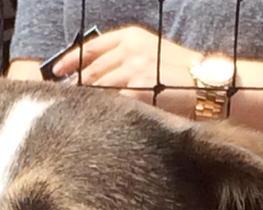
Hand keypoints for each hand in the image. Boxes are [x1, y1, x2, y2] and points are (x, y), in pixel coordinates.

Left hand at [51, 25, 201, 114]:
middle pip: (92, 69)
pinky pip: (113, 103)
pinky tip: (96, 120)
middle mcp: (130, 49)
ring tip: (76, 112)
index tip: (57, 71)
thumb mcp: (151, 52)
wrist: (205, 84)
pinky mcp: (139, 91)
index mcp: (131, 36)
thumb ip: (125, 58)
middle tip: (64, 99)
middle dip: (76, 85)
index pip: (91, 47)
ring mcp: (133, 69)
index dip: (71, 59)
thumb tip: (96, 76)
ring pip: (99, 86)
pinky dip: (102, 111)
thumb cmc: (180, 74)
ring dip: (86, 100)